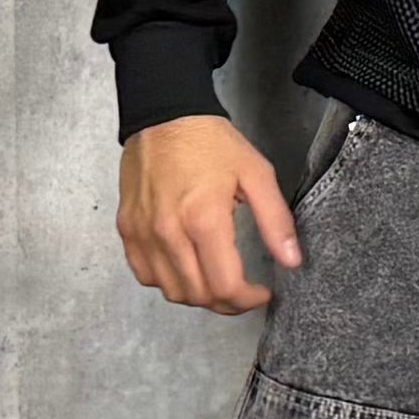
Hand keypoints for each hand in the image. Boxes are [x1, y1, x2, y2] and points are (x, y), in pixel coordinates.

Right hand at [118, 114, 303, 312]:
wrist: (163, 115)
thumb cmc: (212, 142)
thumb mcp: (256, 173)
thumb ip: (276, 221)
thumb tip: (292, 262)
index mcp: (204, 219)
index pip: (225, 285)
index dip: (248, 300)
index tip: (262, 293)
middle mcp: (168, 232)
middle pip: (198, 296)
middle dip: (227, 303)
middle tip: (244, 292)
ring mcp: (143, 233)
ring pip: (170, 291)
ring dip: (198, 296)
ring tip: (217, 281)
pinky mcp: (127, 229)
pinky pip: (145, 275)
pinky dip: (167, 282)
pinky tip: (186, 268)